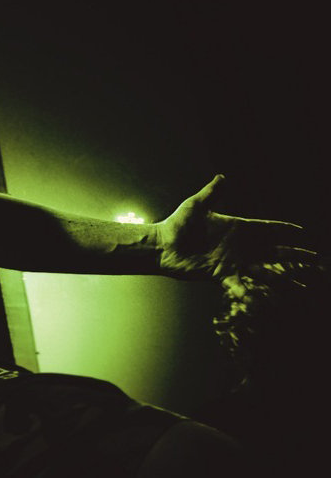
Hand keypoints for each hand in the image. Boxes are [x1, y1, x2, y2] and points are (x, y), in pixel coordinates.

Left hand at [155, 175, 319, 291]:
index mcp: (238, 228)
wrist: (161, 245)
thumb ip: (211, 193)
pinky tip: (260, 300)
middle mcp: (239, 246)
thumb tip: (222, 176)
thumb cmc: (177, 224)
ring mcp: (232, 262)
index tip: (303, 232)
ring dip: (283, 279)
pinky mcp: (220, 274)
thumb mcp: (196, 205)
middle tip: (317, 261)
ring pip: (264, 271)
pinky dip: (248, 292)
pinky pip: (238, 284)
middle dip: (296, 256)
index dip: (286, 230)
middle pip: (274, 251)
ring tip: (303, 287)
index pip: (268, 229)